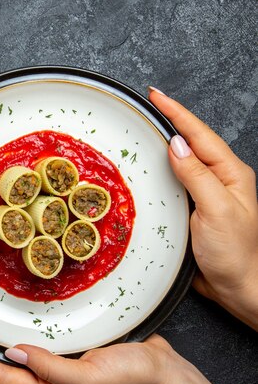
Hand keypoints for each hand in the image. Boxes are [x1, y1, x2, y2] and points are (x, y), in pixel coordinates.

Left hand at [0, 335, 223, 383]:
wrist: (169, 376)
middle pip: (9, 371)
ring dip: (3, 343)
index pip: (5, 378)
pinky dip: (30, 336)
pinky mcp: (75, 356)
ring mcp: (63, 371)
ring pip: (24, 358)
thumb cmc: (135, 382)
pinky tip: (23, 325)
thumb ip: (52, 369)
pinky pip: (45, 347)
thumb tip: (14, 353)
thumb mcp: (91, 378)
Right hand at [149, 87, 257, 329]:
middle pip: (191, 141)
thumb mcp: (216, 209)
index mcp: (230, 174)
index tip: (156, 95)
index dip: (176, 113)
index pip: (199, 134)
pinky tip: (149, 168)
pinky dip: (160, 170)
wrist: (240, 287)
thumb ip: (197, 174)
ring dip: (162, 144)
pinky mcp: (192, 210)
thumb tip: (176, 144)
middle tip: (147, 105)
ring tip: (144, 129)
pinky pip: (174, 182)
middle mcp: (219, 180)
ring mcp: (205, 195)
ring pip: (182, 160)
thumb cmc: (236, 253)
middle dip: (170, 120)